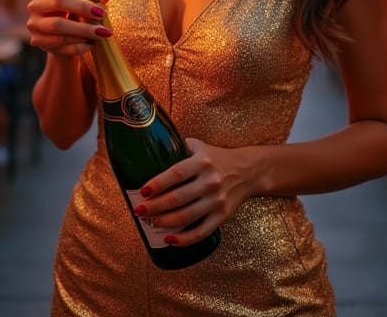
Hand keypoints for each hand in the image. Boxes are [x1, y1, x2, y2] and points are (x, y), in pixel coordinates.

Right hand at [26, 0, 113, 57]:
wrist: (61, 41)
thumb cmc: (73, 15)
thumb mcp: (83, 4)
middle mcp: (35, 5)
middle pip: (58, 1)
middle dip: (82, 7)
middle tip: (101, 13)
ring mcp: (34, 24)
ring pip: (58, 26)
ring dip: (83, 29)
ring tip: (102, 32)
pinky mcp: (37, 41)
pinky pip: (59, 44)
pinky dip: (77, 45)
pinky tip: (91, 45)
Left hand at [132, 138, 250, 246]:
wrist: (247, 171)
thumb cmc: (217, 158)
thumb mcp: (199, 147)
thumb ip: (178, 148)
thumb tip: (150, 152)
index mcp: (202, 162)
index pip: (176, 174)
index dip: (157, 184)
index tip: (143, 192)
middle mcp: (210, 181)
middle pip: (177, 198)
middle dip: (154, 207)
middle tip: (139, 211)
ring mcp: (217, 200)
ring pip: (186, 216)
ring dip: (164, 222)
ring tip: (150, 222)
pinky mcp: (222, 216)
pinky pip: (201, 231)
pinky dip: (184, 239)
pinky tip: (169, 239)